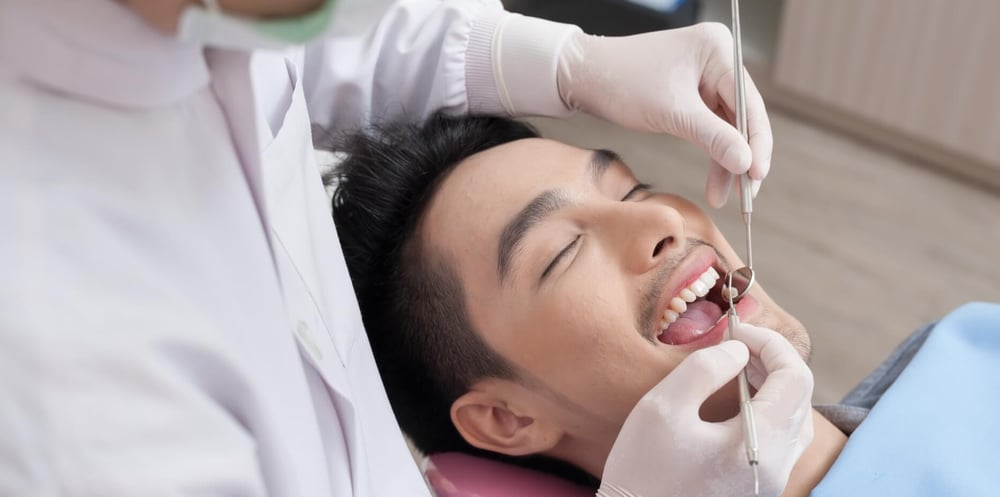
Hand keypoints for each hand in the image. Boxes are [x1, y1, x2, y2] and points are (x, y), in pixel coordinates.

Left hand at [557, 23, 770, 207]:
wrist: (585, 77)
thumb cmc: (623, 83)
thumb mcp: (672, 113)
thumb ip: (713, 137)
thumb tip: (747, 164)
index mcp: (718, 49)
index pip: (749, 101)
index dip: (757, 142)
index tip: (757, 174)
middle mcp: (718, 59)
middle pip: (744, 116)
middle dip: (744, 156)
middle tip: (748, 195)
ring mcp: (707, 77)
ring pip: (729, 127)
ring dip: (728, 162)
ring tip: (727, 197)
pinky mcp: (694, 95)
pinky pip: (712, 128)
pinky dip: (714, 154)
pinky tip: (717, 183)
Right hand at [598, 324, 812, 496]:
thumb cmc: (643, 471)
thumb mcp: (662, 407)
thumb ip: (705, 369)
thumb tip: (739, 350)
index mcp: (760, 443)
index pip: (795, 378)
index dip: (772, 343)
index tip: (737, 330)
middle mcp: (777, 465)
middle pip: (800, 397)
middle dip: (773, 360)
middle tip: (736, 343)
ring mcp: (770, 480)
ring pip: (794, 419)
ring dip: (773, 384)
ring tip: (739, 366)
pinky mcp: (758, 487)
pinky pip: (781, 438)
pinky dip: (767, 408)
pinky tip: (738, 400)